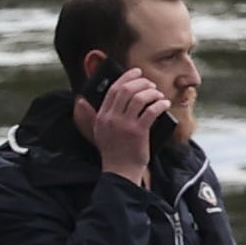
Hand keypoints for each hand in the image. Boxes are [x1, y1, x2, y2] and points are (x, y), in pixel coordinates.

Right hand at [78, 68, 162, 183]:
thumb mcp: (98, 132)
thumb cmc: (114, 152)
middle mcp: (111, 118)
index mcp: (102, 116)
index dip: (127, 77)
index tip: (137, 72)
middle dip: (141, 82)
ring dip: (151, 92)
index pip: (113, 89)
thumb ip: (91, 115)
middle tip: (150, 84)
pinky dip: (159, 105)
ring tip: (158, 95)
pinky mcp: (138, 132)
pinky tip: (164, 104)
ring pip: (139, 98)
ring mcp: (124, 125)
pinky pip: (150, 111)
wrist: (121, 172)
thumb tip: (80, 100)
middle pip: (126, 90)